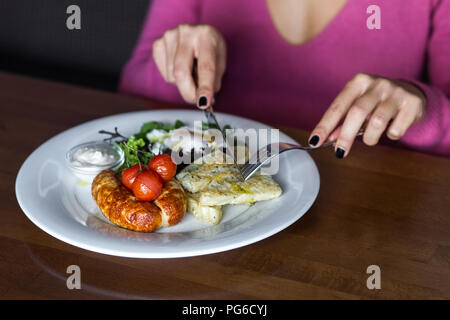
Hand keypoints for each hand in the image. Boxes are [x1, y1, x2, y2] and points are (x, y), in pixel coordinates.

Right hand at [152, 24, 226, 108]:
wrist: (198, 33)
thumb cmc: (211, 49)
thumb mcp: (220, 62)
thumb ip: (214, 81)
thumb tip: (204, 101)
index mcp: (206, 36)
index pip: (205, 66)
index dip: (205, 87)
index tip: (204, 102)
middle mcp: (186, 32)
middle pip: (181, 72)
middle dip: (188, 92)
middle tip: (196, 101)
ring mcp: (169, 37)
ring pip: (172, 76)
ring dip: (183, 83)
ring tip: (191, 73)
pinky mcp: (158, 44)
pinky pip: (164, 73)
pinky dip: (173, 78)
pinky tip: (181, 67)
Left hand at [309, 73, 426, 157]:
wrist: (411, 91)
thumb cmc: (377, 101)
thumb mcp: (359, 106)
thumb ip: (344, 121)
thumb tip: (328, 139)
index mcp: (358, 82)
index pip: (338, 106)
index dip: (325, 125)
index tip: (315, 141)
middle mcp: (377, 84)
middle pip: (357, 112)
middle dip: (346, 136)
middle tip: (339, 152)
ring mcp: (396, 92)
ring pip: (377, 121)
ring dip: (370, 138)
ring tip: (370, 138)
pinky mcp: (412, 103)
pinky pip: (396, 129)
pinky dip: (391, 135)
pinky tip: (391, 129)